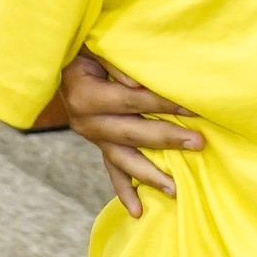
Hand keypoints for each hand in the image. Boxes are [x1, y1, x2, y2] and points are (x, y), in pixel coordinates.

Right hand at [61, 51, 202, 217]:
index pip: (132, 101)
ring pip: (123, 159)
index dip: (162, 103)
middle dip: (167, 139)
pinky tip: (138, 210)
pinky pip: (111, 168)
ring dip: (150, 174)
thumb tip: (139, 84)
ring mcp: (91, 135)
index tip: (193, 107)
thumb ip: (117, 63)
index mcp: (86, 96)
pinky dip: (124, 189)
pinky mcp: (97, 142)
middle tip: (198, 143)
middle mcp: (86, 121)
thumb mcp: (97, 47)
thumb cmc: (84, 47)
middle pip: (133, 133)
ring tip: (175, 189)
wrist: (57, 60)